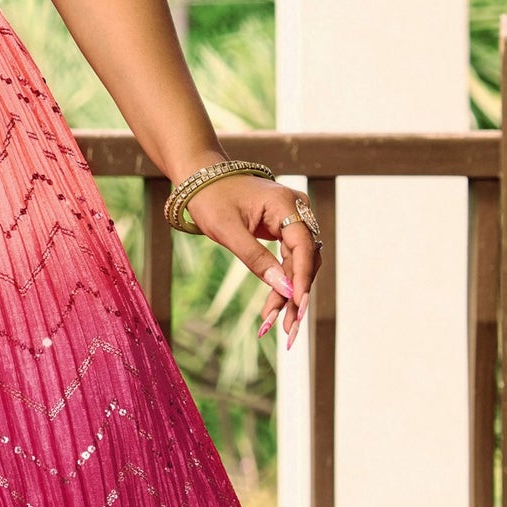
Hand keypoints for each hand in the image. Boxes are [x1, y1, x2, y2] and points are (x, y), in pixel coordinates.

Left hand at [178, 171, 321, 350]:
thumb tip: (284, 289)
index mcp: (285, 203)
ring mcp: (293, 219)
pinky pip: (291, 259)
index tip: (297, 305)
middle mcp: (297, 209)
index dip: (302, 278)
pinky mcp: (285, 229)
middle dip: (296, 293)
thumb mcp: (227, 231)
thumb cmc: (210, 199)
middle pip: (306, 258)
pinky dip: (283, 283)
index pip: (304, 246)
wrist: (201, 179)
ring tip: (274, 323)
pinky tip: (274, 308)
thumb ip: (255, 259)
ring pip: (300, 263)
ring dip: (290, 293)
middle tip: (287, 327)